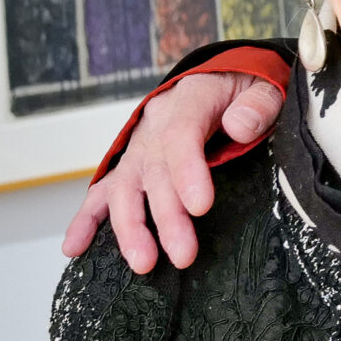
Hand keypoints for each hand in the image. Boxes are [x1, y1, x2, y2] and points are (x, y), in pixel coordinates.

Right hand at [59, 71, 283, 271]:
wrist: (222, 78)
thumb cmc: (246, 89)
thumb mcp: (265, 85)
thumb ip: (257, 105)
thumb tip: (239, 126)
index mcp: (190, 99)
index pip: (182, 135)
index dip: (187, 171)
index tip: (199, 207)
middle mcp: (156, 124)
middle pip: (154, 171)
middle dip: (165, 216)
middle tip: (182, 253)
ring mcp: (140, 146)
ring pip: (125, 186)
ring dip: (130, 227)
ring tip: (142, 263)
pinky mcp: (132, 164)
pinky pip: (103, 191)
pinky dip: (87, 219)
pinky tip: (75, 248)